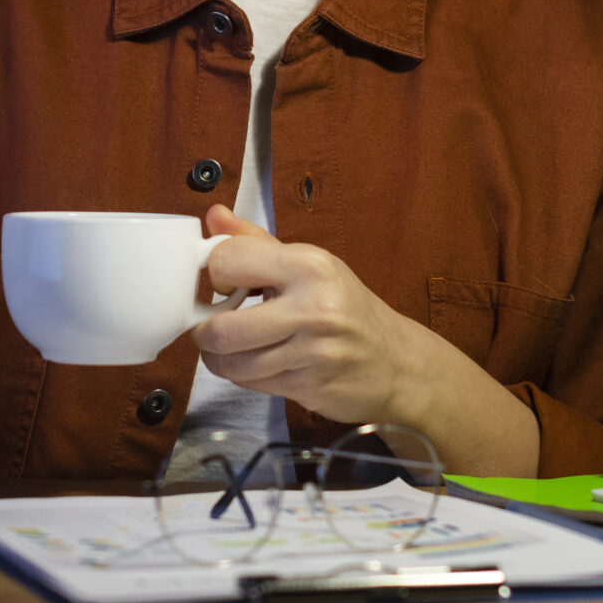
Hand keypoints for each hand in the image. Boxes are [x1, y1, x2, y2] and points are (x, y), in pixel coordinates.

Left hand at [192, 207, 540, 475]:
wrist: (397, 363)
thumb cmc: (346, 308)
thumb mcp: (309, 265)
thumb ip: (255, 241)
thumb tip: (213, 215)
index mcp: (309, 265)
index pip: (228, 260)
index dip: (216, 273)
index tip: (225, 282)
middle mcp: (312, 308)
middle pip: (221, 328)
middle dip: (205, 331)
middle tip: (213, 326)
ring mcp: (312, 352)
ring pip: (230, 363)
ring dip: (220, 359)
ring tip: (232, 347)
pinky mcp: (309, 386)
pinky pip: (250, 384)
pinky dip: (243, 376)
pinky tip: (258, 363)